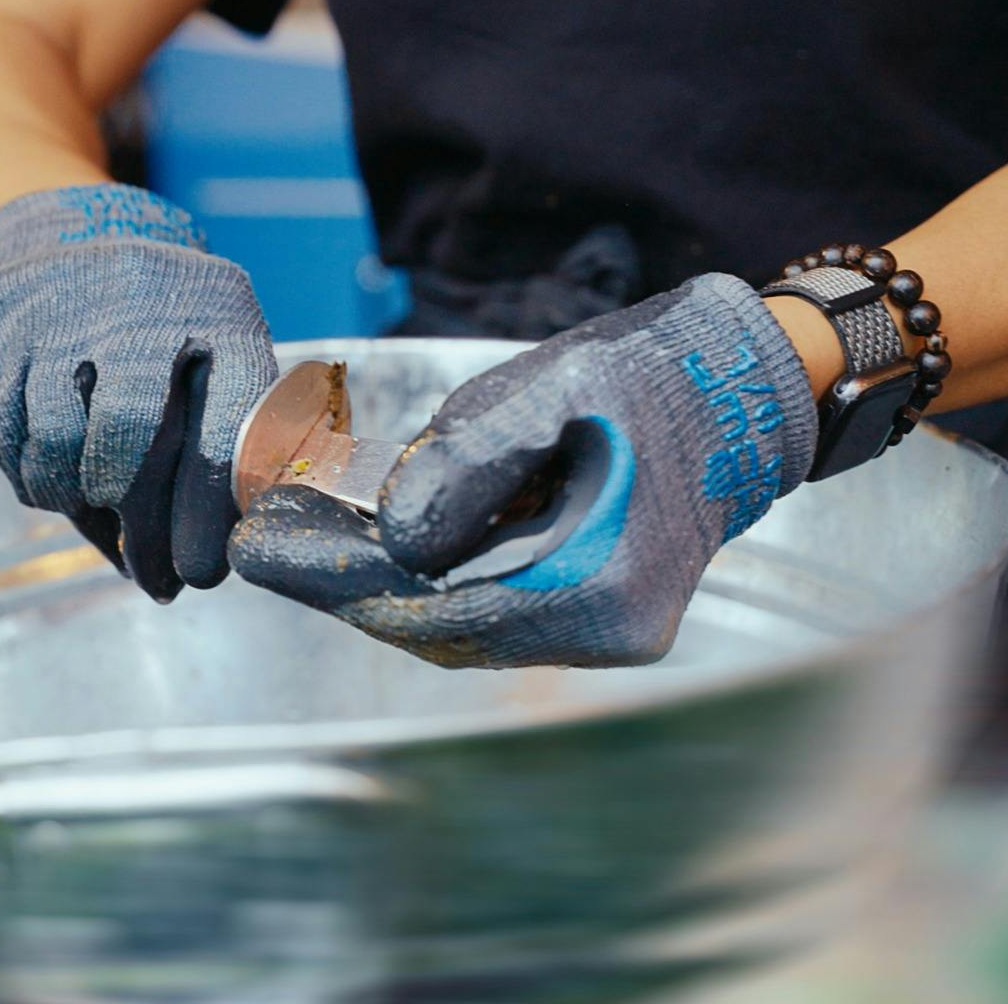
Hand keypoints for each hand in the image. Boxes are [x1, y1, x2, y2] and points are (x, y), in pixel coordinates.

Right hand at [0, 185, 275, 601]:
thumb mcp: (217, 352)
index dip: (210, 504)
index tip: (200, 570)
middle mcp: (137, 299)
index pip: (227, 412)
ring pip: (58, 441)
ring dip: (77, 498)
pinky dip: (34, 473)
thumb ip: (221, 442)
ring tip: (97, 504)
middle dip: (138, 517)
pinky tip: (57, 473)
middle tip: (150, 567)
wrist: (68, 232)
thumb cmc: (162, 322)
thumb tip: (192, 563)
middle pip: (129, 428)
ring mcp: (58, 311)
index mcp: (218, 309)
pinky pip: (9, 435)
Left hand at [230, 274, 816, 667]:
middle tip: (263, 543)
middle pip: (441, 626)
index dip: (338, 584)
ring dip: (377, 580)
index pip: (439, 609)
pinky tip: (368, 537)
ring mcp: (603, 630)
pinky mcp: (593, 609)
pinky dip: (425, 573)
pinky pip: (487, 604)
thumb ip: (466, 464)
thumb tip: (387, 534)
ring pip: (459, 621)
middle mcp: (605, 633)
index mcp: (602, 589)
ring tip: (295, 535)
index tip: (260, 553)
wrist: (747, 385)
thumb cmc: (656, 374)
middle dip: (345, 584)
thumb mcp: (554, 392)